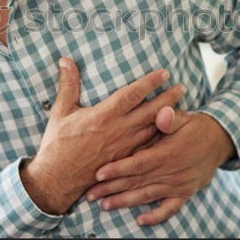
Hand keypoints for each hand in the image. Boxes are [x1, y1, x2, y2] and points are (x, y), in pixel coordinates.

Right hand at [20, 58, 185, 214]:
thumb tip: (66, 60)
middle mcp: (118, 130)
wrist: (57, 179)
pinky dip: (159, 139)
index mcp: (104, 115)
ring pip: (152, 130)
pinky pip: (147, 147)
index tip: (164, 73)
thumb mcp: (61, 111)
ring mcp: (124, 148)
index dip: (150, 82)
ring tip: (180, 107)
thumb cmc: (58, 144)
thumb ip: (68, 84)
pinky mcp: (124, 161)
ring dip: (168, 118)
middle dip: (168, 98)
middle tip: (182, 88)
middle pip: (150, 111)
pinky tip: (168, 134)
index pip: (132, 94)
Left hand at [85, 108, 234, 225]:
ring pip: (147, 196)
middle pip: (137, 182)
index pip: (138, 163)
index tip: (99, 173)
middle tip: (90, 194)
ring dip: (125, 202)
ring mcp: (179, 184)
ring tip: (104, 206)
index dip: (118, 169)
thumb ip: (170, 117)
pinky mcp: (185, 193)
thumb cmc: (195, 126)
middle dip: (112, 189)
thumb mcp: (183, 117)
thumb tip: (162, 113)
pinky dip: (156, 217)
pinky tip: (140, 221)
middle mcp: (172, 171)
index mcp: (168, 152)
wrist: (219, 141)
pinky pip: (170, 209)